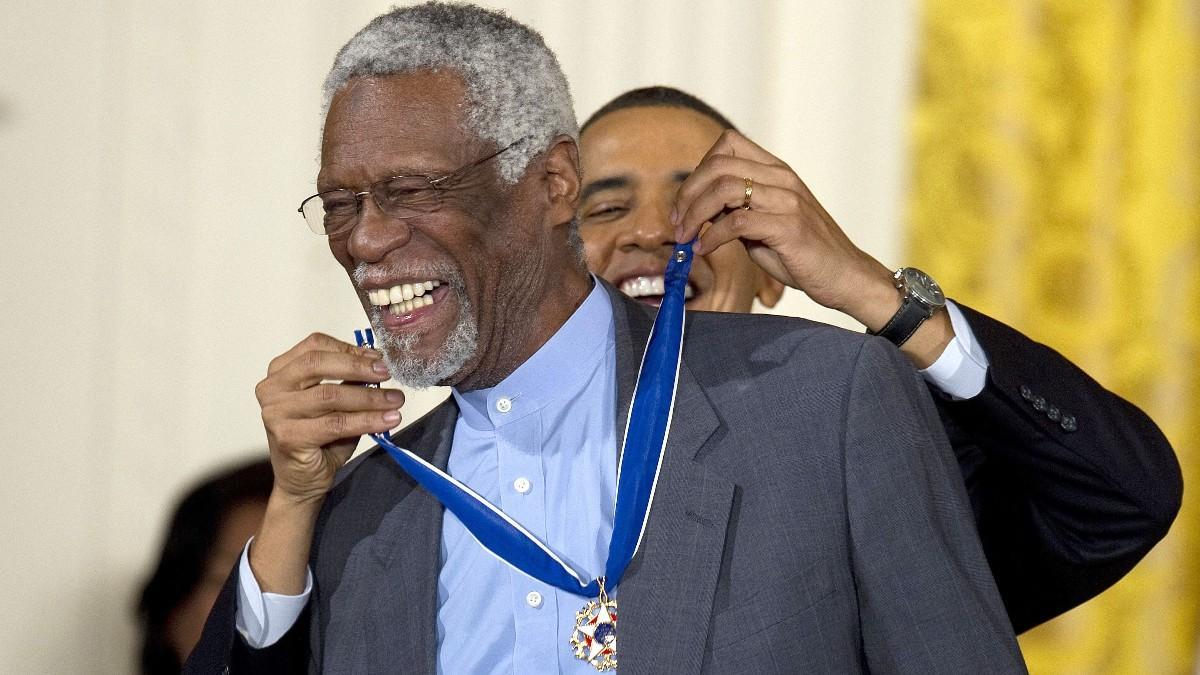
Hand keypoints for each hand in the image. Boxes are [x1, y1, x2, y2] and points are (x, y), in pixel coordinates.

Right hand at [255, 332, 402, 504]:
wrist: (303, 481)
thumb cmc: (319, 438)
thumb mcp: (335, 401)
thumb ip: (348, 380)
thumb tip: (377, 362)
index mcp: (280, 371)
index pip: (315, 346)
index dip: (349, 349)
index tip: (377, 357)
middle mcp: (272, 388)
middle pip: (318, 364)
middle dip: (358, 367)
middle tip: (387, 374)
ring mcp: (276, 413)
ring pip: (330, 395)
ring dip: (369, 397)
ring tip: (395, 400)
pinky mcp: (288, 436)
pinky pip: (335, 423)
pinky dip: (366, 420)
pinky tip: (387, 420)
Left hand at [671, 130, 896, 324]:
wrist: (844, 276)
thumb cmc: (802, 254)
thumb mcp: (763, 225)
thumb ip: (736, 211)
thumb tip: (698, 212)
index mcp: (776, 171)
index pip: (729, 143)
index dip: (699, 170)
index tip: (685, 202)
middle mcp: (782, 179)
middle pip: (719, 165)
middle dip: (688, 194)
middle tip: (677, 223)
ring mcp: (788, 200)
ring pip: (725, 189)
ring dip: (695, 214)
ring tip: (686, 237)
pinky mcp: (789, 227)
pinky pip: (738, 221)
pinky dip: (712, 236)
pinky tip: (705, 250)